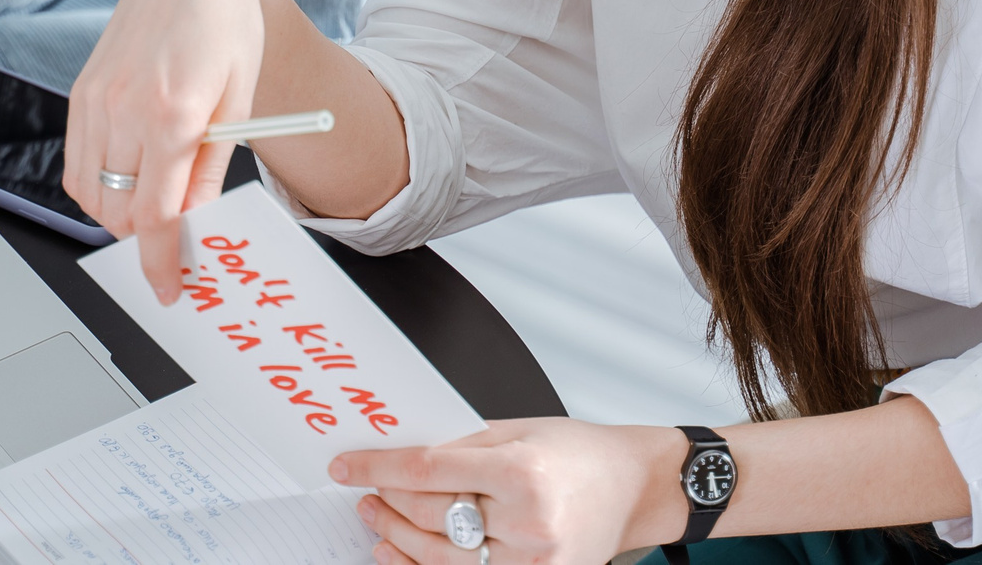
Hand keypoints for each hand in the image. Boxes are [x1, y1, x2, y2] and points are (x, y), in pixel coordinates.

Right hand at [64, 0, 269, 300]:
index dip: (161, 261)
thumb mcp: (241, 104)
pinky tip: (127, 178)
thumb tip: (192, 225)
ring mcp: (96, 98)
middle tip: (174, 243)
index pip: (156, 214)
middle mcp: (125, 106)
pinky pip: (76, 163)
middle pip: (119, 211)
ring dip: (117, 215)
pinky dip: (96, 187)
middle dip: (144, 240)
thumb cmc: (228, 32)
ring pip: (90, 194)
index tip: (168, 287)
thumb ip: (210, 170)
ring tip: (153, 206)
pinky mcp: (80, 91)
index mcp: (174, 112)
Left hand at [334, 419, 687, 564]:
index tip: (347, 466)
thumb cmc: (580, 453)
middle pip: (429, 516)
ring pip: (439, 557)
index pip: (427, 471)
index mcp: (521, 470)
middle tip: (361, 489)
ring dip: (397, 536)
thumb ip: (460, 443)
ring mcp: (533, 561)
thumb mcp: (518, 429)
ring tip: (375, 516)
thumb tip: (401, 451)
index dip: (378, 468)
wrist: (634, 488)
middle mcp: (527, 521)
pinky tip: (401, 550)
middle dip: (386, 500)